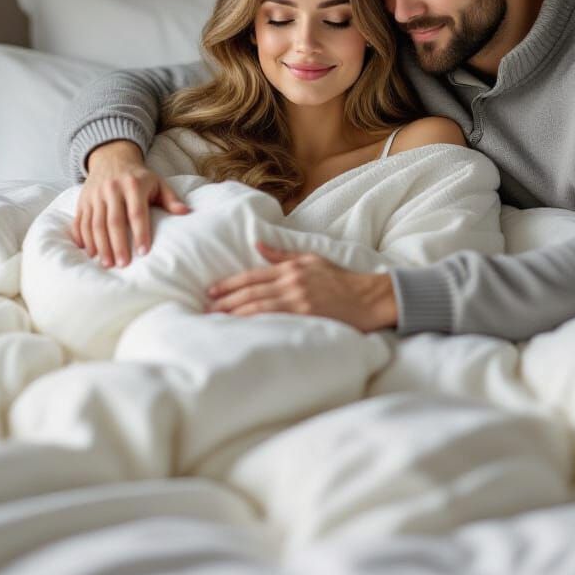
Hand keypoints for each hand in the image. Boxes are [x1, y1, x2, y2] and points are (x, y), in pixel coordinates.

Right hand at [72, 140, 188, 266]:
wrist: (111, 158)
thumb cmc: (139, 177)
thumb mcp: (158, 182)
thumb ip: (171, 198)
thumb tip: (186, 212)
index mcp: (133, 185)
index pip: (137, 212)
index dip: (140, 233)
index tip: (144, 252)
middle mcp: (112, 189)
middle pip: (114, 221)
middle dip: (117, 244)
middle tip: (122, 264)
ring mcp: (94, 195)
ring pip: (95, 223)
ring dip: (100, 245)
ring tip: (106, 263)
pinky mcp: (83, 201)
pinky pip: (80, 221)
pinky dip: (83, 238)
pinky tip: (90, 252)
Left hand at [205, 243, 397, 331]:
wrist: (369, 297)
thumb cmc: (341, 279)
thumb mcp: (312, 259)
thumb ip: (282, 254)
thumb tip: (257, 245)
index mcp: (291, 268)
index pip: (252, 276)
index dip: (229, 284)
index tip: (211, 291)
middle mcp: (291, 282)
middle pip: (250, 292)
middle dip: (225, 301)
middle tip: (206, 309)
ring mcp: (298, 301)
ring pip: (258, 307)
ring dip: (234, 314)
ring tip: (216, 320)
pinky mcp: (306, 317)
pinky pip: (275, 321)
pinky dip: (255, 324)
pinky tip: (241, 330)